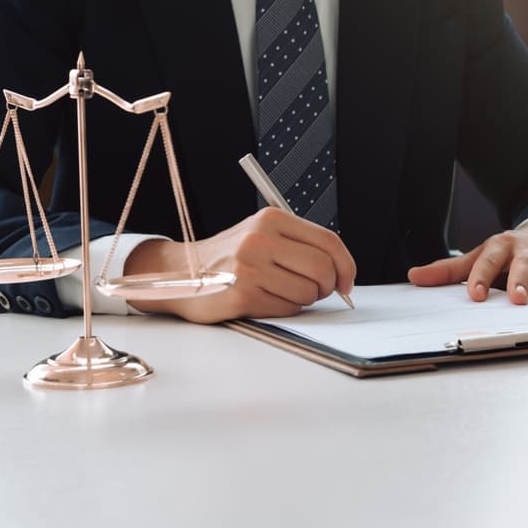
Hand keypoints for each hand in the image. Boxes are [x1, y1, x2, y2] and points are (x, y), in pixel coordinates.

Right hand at [127, 207, 355, 322]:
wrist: (180, 272)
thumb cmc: (230, 257)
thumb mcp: (263, 234)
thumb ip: (300, 245)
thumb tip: (341, 271)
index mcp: (271, 219)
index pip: (328, 241)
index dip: (346, 265)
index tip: (347, 282)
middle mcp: (260, 239)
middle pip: (322, 268)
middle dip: (327, 286)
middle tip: (317, 291)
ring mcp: (250, 268)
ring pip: (307, 292)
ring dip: (304, 299)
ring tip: (282, 292)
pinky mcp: (241, 295)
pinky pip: (287, 308)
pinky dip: (285, 309)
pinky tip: (266, 299)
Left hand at [407, 219, 527, 306]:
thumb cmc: (510, 251)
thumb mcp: (481, 255)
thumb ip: (449, 270)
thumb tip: (414, 277)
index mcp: (501, 246)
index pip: (488, 260)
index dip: (481, 277)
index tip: (474, 294)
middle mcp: (527, 251)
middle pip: (523, 264)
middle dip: (520, 280)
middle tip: (515, 297)